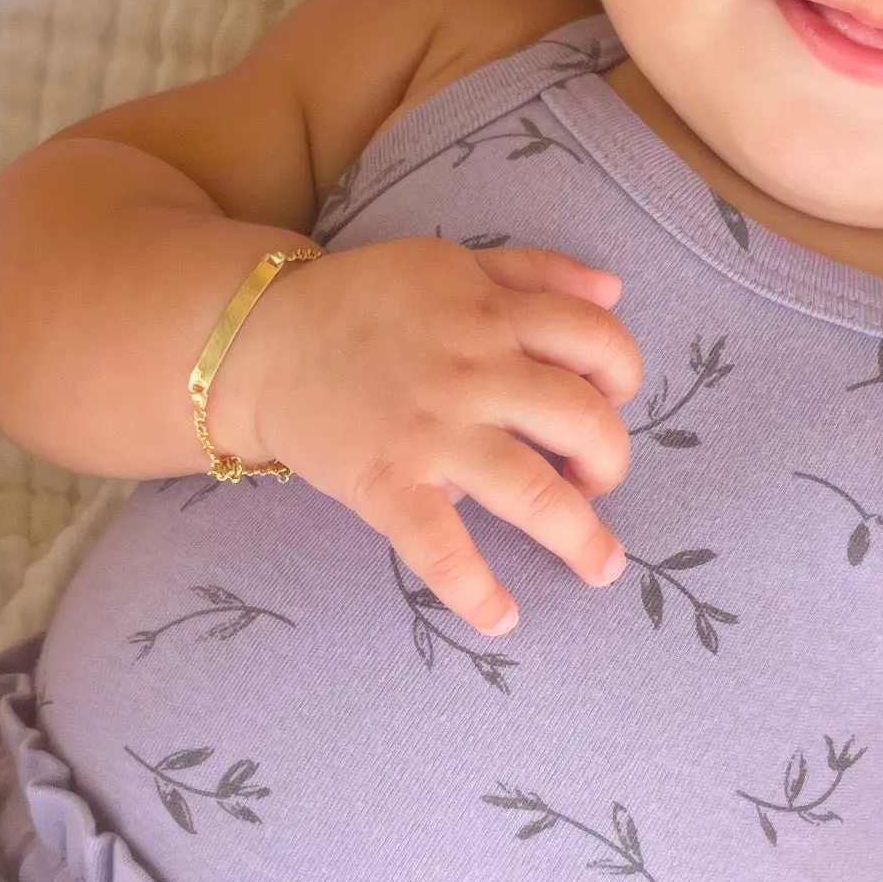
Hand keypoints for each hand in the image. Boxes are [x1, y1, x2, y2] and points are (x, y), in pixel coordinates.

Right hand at [216, 237, 641, 635]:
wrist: (261, 341)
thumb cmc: (361, 305)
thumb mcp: (452, 262)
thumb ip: (535, 271)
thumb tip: (615, 291)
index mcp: (494, 315)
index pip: (596, 339)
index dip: (621, 375)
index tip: (610, 402)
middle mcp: (475, 372)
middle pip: (583, 419)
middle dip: (611, 461)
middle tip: (597, 484)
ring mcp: (433, 432)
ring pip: (533, 490)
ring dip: (581, 537)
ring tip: (603, 567)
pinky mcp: (388, 483)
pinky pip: (441, 547)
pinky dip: (476, 592)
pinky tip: (502, 618)